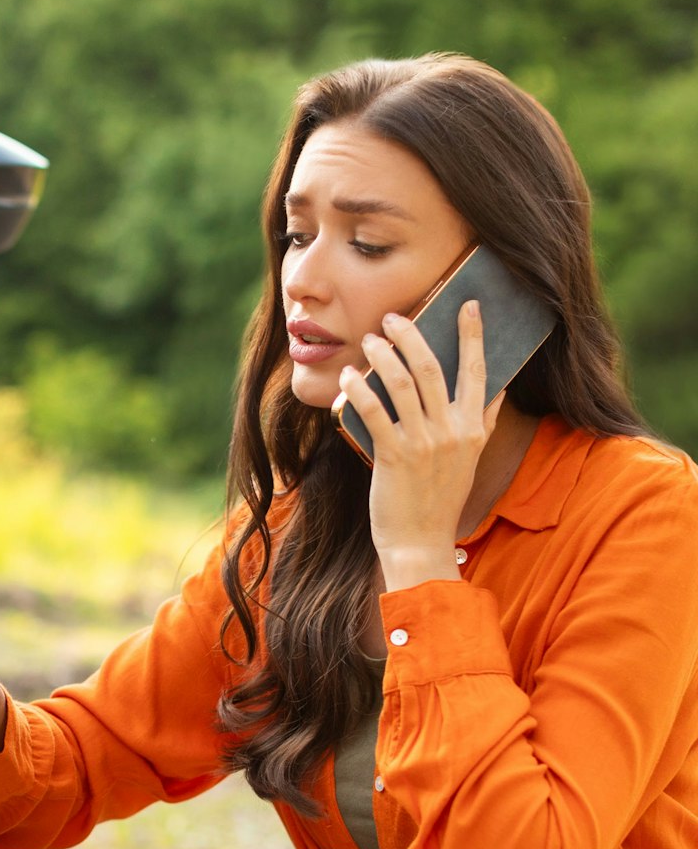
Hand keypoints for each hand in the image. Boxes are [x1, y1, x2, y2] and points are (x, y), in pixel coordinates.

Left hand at [338, 301, 503, 589]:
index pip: (478, 371)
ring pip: (403, 384)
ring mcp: (423, 444)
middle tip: (393, 317)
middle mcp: (452, 432)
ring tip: (370, 340)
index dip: (473, 335)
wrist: (420, 543)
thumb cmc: (440, 499)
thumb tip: (499, 387)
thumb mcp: (470, 459)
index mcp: (472, 429)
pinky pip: (374, 412)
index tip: (469, 305)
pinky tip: (350, 376)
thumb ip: (484, 421)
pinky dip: (360, 390)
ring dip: (383, 355)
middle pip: (432, 368)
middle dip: (412, 336)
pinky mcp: (394, 456)